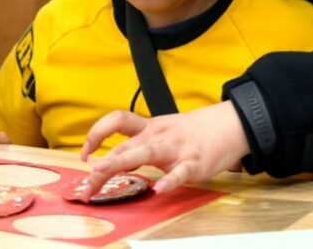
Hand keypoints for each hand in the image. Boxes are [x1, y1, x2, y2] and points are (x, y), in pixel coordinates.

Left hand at [78, 101, 250, 198]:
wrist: (228, 124)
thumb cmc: (191, 131)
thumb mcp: (162, 130)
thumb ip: (139, 141)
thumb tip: (111, 159)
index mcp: (149, 127)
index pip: (117, 121)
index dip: (96, 134)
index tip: (84, 154)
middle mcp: (159, 136)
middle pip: (125, 146)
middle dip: (102, 167)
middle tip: (86, 187)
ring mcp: (176, 149)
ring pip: (146, 152)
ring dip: (121, 162)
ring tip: (102, 171)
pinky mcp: (194, 163)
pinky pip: (180, 172)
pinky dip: (169, 181)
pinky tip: (159, 190)